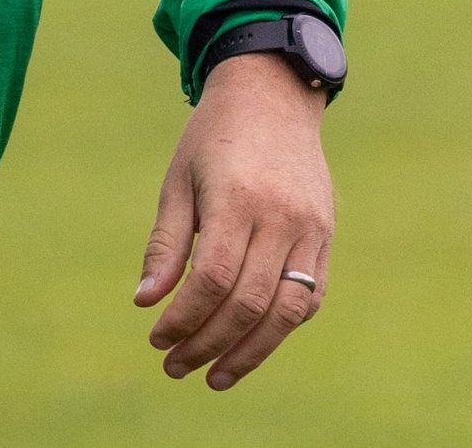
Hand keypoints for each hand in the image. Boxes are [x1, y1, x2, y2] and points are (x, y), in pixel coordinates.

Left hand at [136, 52, 334, 391]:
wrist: (272, 96)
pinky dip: (280, 327)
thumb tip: (146, 301)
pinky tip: (250, 345)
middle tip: (175, 366)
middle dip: (209, 343)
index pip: (213, 279)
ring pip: (287, 310)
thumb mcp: (178, 180)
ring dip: (249, 352)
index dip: (184, 318)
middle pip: (248, 302)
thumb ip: (167, 243)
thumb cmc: (213, 138)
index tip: (156, 339)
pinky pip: (309, 296)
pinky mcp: (326, 236)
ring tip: (214, 376)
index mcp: (237, 198)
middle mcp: (281, 217)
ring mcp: (311, 229)